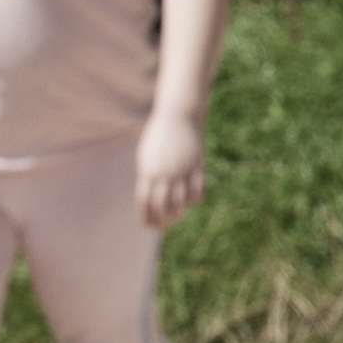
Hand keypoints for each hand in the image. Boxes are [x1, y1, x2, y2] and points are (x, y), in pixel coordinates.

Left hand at [137, 109, 208, 227]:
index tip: (149, 226)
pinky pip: (198, 190)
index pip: (144, 203)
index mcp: (148, 171)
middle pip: (163, 206)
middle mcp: (164, 173)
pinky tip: (190, 200)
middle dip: (163, 220)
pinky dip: (194, 200)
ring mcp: (182, 169)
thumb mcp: (146, 157)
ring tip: (177, 215)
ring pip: (181, 201)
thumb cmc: (158, 136)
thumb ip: (148, 177)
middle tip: (165, 225)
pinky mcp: (197, 165)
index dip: (146, 218)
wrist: (178, 116)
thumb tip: (149, 199)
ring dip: (179, 213)